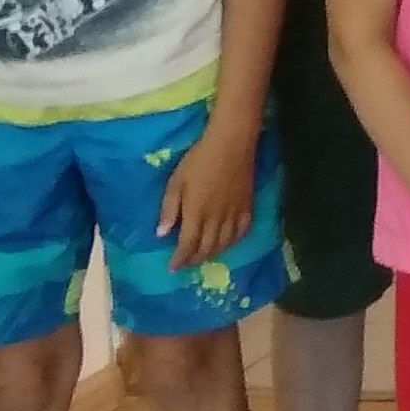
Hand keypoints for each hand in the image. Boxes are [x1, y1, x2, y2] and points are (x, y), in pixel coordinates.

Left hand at [158, 117, 262, 267]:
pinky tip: (228, 242)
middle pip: (207, 248)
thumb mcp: (176, 181)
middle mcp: (217, 219)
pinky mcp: (247, 206)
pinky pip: (242, 231)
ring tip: (203, 256)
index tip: (172, 267)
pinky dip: (234, 241)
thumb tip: (162, 233)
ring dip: (213, 254)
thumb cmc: (199, 159)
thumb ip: (170, 209)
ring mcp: (234, 213)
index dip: (180, 259)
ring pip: (225, 243)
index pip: (188, 245)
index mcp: (197, 213)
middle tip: (186, 263)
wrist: (232, 143)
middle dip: (195, 259)